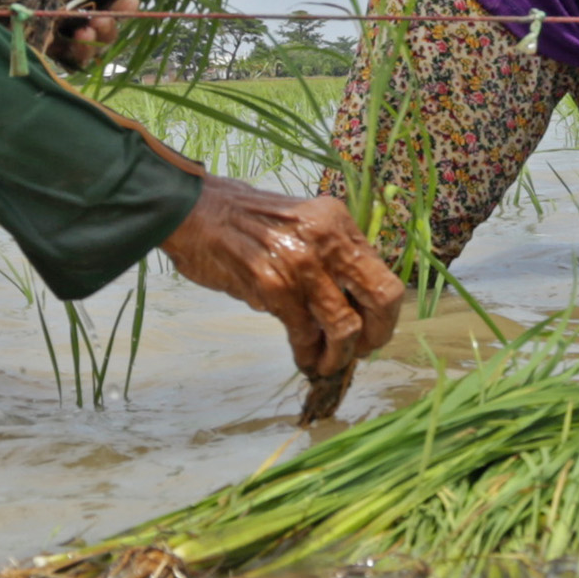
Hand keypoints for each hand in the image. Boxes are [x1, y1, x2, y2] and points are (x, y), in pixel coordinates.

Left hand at [0, 0, 130, 67]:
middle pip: (91, 29)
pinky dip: (50, 56)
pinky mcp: (6, 38)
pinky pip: (34, 56)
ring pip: (68, 49)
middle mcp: (53, 7)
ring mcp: (31, 25)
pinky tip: (56, 44)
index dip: (118, 4)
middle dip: (106, 29)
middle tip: (101, 22)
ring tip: (84, 35)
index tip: (127, 2)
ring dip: (84, 48)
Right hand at [160, 178, 404, 381]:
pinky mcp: (274, 287)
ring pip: (345, 326)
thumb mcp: (302, 225)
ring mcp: (303, 265)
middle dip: (377, 335)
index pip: (384, 274)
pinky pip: (304, 334)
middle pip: (382, 298)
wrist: (194, 212)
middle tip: (363, 352)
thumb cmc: (246, 222)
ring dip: (340, 356)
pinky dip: (307, 355)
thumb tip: (354, 306)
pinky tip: (304, 360)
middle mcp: (328, 240)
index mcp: (338, 223)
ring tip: (328, 365)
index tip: (372, 330)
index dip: (384, 312)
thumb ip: (330, 258)